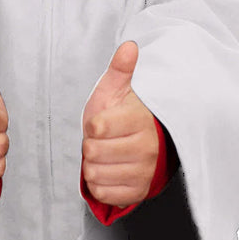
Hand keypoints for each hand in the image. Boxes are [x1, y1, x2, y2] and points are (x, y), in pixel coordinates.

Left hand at [81, 41, 158, 208]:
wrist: (148, 145)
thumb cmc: (126, 115)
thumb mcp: (119, 90)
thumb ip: (121, 69)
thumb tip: (129, 46)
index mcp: (139, 121)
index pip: (96, 128)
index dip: (92, 126)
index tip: (102, 123)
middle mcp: (146, 148)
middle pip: (92, 152)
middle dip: (91, 146)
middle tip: (103, 141)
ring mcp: (144, 172)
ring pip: (95, 174)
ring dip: (93, 165)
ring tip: (106, 155)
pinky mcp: (138, 192)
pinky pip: (103, 193)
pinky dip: (99, 184)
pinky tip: (108, 171)